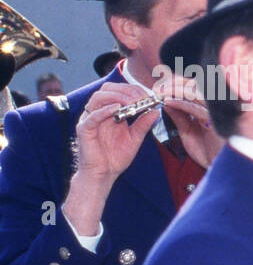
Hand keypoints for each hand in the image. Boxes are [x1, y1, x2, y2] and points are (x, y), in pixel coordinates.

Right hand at [62, 83, 160, 236]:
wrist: (104, 174)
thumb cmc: (116, 157)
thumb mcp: (135, 138)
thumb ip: (143, 124)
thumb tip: (156, 110)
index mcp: (109, 112)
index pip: (118, 91)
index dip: (133, 90)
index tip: (149, 96)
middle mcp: (98, 112)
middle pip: (107, 89)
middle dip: (126, 90)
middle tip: (142, 98)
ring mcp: (89, 120)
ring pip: (98, 98)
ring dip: (117, 97)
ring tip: (133, 102)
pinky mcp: (84, 130)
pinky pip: (92, 116)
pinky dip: (105, 110)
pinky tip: (118, 109)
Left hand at [155, 71, 222, 167]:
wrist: (221, 167)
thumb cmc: (208, 151)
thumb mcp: (187, 132)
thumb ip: (179, 117)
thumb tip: (166, 102)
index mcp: (207, 108)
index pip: (192, 88)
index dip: (175, 84)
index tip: (159, 87)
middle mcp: (213, 107)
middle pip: (194, 86)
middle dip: (174, 84)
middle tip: (157, 88)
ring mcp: (215, 113)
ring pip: (194, 94)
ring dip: (175, 90)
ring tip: (160, 92)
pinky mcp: (216, 121)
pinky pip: (196, 108)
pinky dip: (181, 103)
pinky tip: (168, 102)